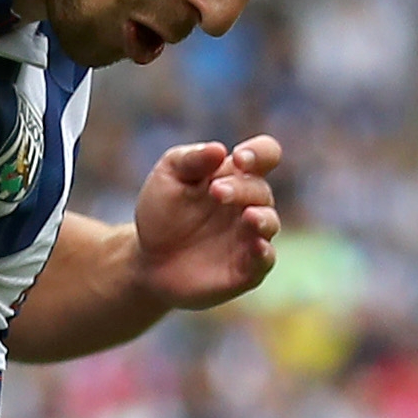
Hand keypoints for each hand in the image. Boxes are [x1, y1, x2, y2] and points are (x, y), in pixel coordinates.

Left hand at [130, 135, 283, 308]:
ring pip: (269, 222)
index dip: (260, 153)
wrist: (148, 261)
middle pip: (261, 189)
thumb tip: (219, 149)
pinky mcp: (246, 269)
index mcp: (235, 176)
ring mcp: (249, 236)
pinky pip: (264, 259)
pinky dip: (264, 253)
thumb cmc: (162, 212)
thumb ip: (192, 159)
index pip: (265, 155)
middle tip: (216, 192)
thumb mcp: (169, 177)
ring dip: (262, 217)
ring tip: (248, 216)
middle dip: (242, 189)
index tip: (239, 159)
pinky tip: (257, 246)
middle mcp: (248, 204)